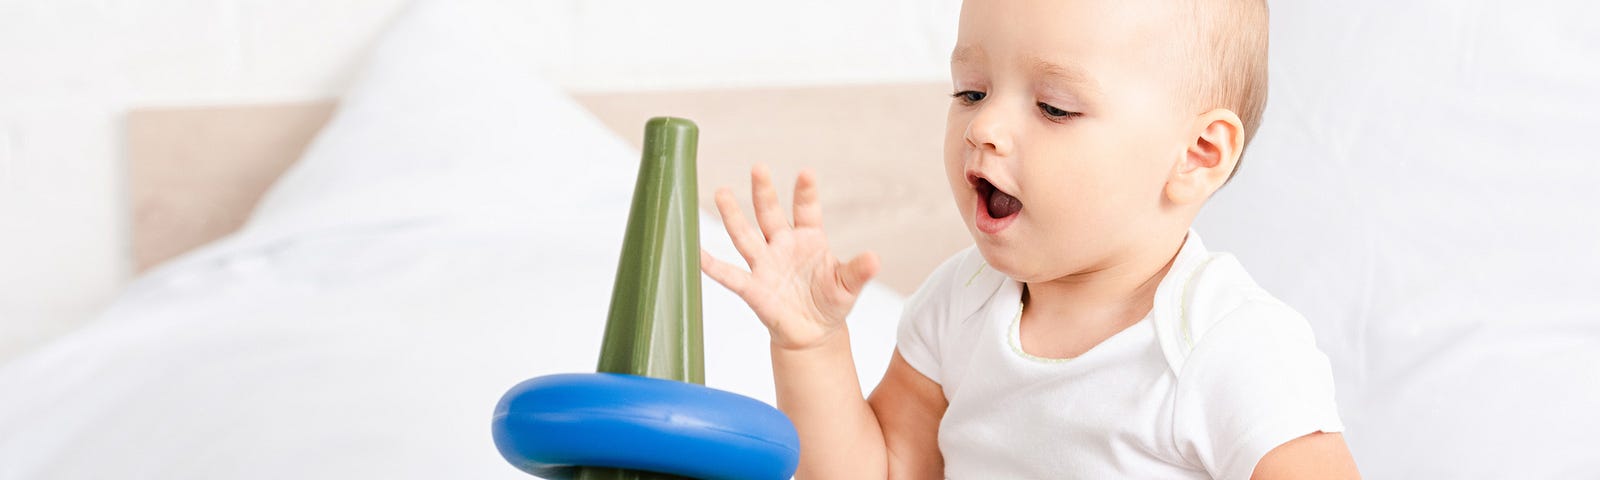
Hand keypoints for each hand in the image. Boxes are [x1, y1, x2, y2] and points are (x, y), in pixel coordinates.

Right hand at [700, 164, 879, 350]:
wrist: (813, 332)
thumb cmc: (830, 301)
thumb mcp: (848, 286)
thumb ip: (857, 271)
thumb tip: (875, 259)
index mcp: (809, 239)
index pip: (806, 210)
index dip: (805, 193)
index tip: (805, 173)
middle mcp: (783, 245)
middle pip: (770, 214)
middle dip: (764, 192)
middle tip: (758, 167)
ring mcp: (765, 264)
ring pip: (746, 235)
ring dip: (733, 216)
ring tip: (721, 192)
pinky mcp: (753, 288)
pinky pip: (730, 275)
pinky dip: (712, 265)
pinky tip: (696, 251)